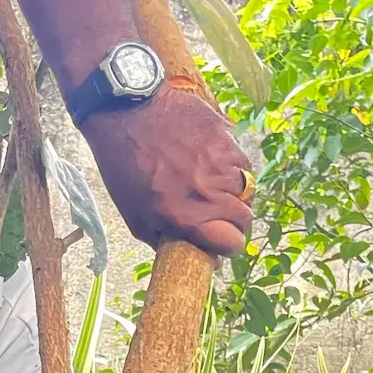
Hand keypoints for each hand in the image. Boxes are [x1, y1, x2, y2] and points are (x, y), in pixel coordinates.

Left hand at [82, 85, 254, 257]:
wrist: (126, 112)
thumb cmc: (125, 167)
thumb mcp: (136, 215)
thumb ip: (168, 239)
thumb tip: (207, 260)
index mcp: (185, 215)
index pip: (231, 242)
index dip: (230, 246)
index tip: (225, 243)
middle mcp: (208, 191)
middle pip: (245, 218)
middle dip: (236, 223)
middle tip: (221, 217)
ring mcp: (221, 162)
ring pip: (247, 189)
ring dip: (235, 194)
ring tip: (213, 186)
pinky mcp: (227, 136)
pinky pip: (242, 161)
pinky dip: (233, 167)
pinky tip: (213, 163)